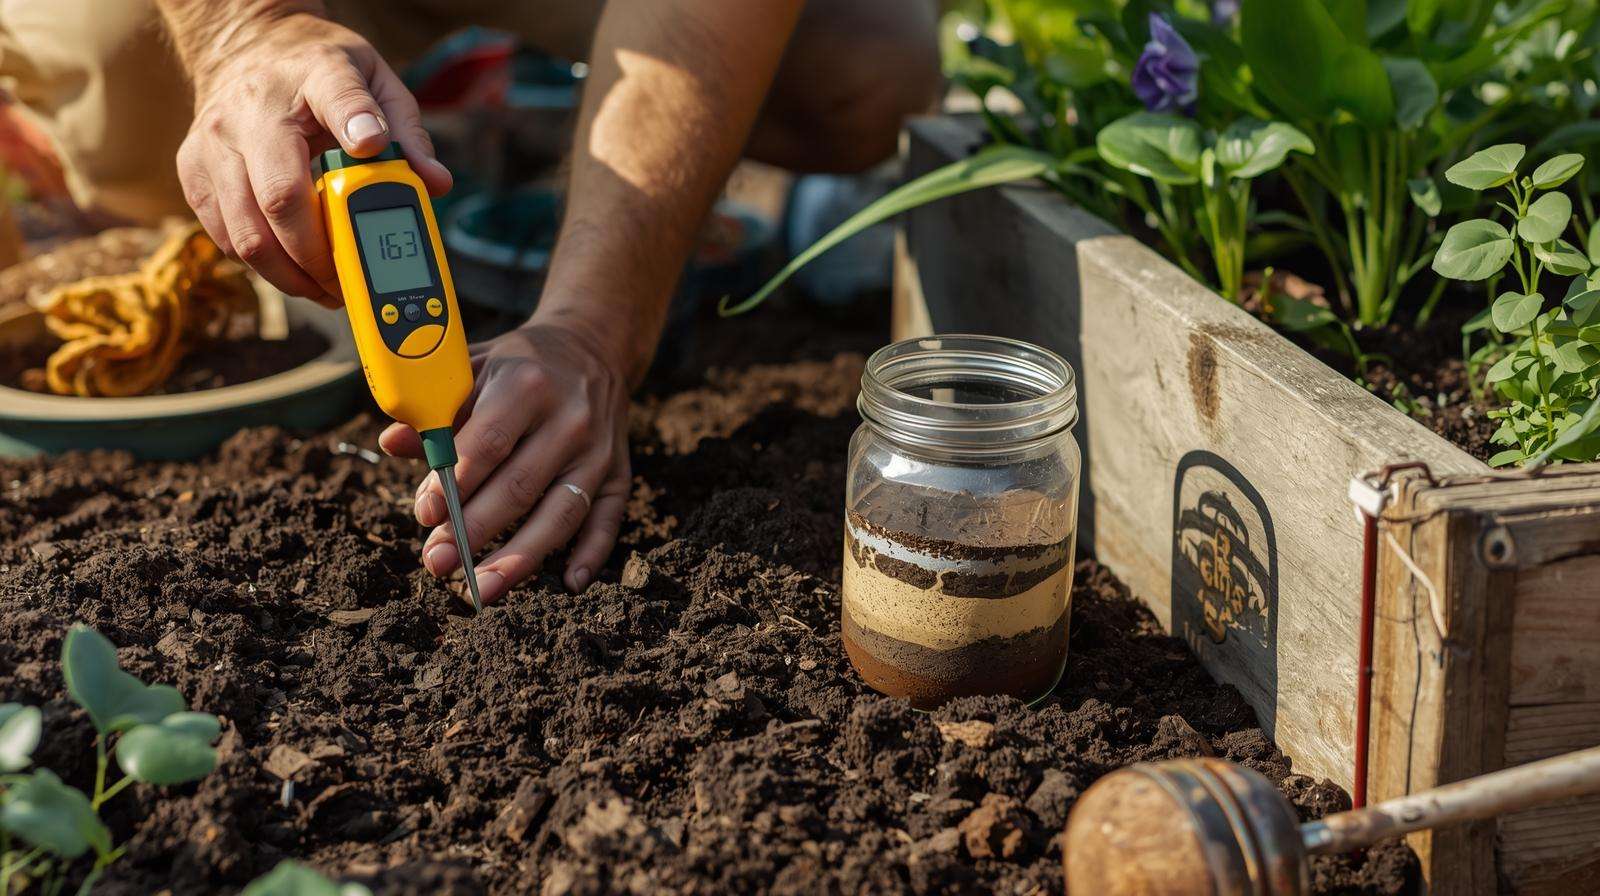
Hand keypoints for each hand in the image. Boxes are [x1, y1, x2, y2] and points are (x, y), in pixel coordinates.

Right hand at [175, 12, 450, 303]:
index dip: (357, 126)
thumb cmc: (317, 72)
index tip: (373, 147)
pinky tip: (293, 269)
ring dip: (291, 276)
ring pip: (247, 235)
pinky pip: (225, 238)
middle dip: (320, 258)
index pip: (338, 97)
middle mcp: (249, 111)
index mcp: (310, 77)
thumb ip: (406, 132)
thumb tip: (435, 183)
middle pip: (279, 200)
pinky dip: (262, 266)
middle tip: (352, 283)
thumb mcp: (374, 81)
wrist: (244, 46)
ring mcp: (212, 143)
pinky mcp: (192, 171)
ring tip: (325, 287)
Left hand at [378, 320, 632, 604]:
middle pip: (521, 486)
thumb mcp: (474, 369)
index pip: (488, 443)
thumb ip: (435, 409)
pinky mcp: (620, 472)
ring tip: (482, 590)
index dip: (454, 484)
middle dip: (475, 531)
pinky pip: (608, 518)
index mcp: (527, 385)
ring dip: (521, 557)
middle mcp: (570, 419)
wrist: (592, 347)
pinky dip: (592, 553)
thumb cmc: (518, 366)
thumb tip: (393, 442)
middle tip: (437, 563)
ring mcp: (599, 450)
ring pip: (562, 512)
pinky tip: (570, 583)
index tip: (424, 516)